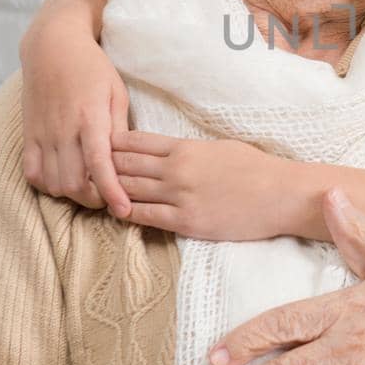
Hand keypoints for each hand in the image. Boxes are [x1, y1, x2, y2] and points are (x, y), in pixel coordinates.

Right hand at [19, 16, 130, 213]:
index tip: (123, 211)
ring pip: (53, 184)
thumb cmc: (92, 68)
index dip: (111, 193)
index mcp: (90, 118)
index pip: (99, 165)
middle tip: (109, 196)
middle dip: (95, 199)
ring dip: (72, 195)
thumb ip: (120, 128)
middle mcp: (63, 129)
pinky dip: (47, 185)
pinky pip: (32, 173)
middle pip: (75, 183)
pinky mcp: (29, 135)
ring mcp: (43, 134)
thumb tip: (125, 160)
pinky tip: (62, 179)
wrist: (52, 46)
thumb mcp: (116, 93)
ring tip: (88, 187)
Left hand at [111, 133, 290, 239]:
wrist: (280, 195)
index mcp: (185, 147)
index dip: (112, 144)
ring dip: (109, 190)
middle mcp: (177, 169)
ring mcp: (180, 196)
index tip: (98, 145)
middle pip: (126, 164)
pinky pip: (145, 216)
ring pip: (130, 190)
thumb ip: (190, 149)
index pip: (136, 142)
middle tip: (84, 168)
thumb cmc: (255, 169)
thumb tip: (170, 151)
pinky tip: (117, 211)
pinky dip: (126, 213)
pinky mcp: (186, 221)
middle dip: (102, 165)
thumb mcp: (219, 147)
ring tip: (93, 191)